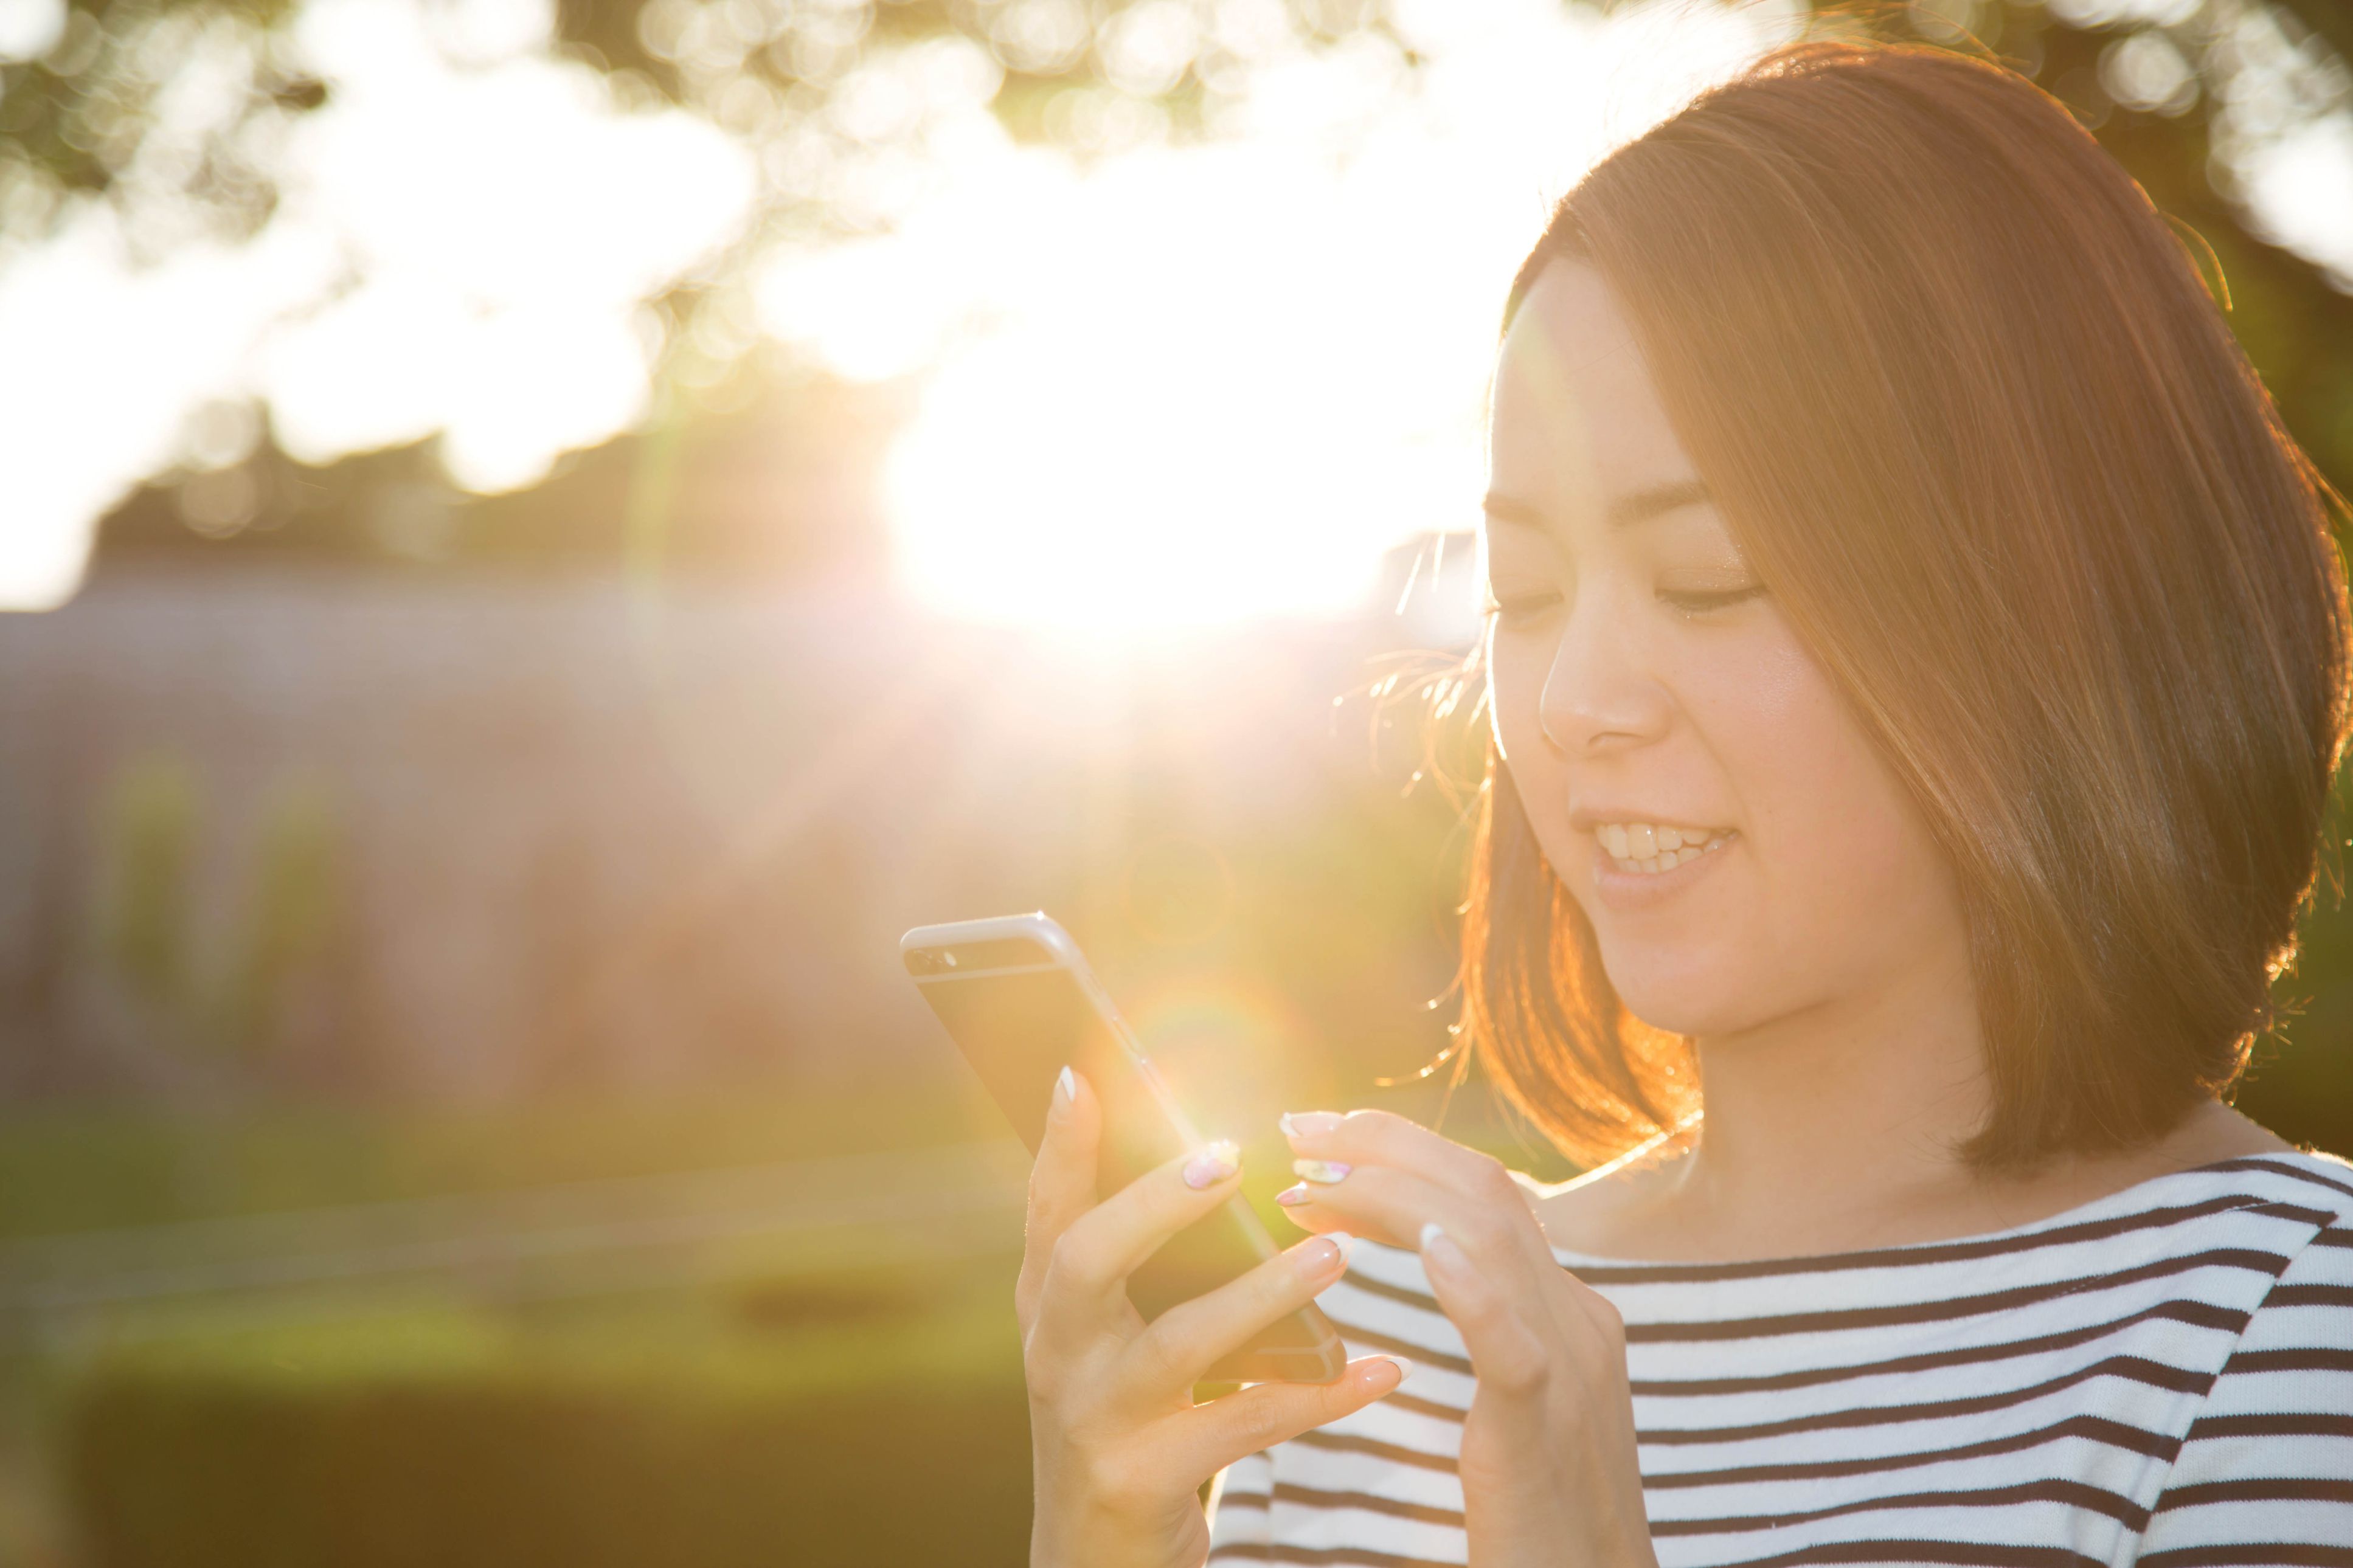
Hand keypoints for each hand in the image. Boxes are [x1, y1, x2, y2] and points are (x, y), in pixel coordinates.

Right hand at [1019, 1069, 1407, 1567]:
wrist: (1095, 1561)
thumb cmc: (1123, 1423)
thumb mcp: (1110, 1341)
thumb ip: (1138, 1264)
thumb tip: (1205, 1152)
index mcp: (1051, 1305)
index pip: (1047, 1207)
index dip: (1063, 1142)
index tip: (1085, 1072)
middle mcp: (1057, 1354)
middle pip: (1087, 1260)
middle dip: (1153, 1204)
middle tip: (1225, 1158)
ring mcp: (1094, 1420)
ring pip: (1176, 1345)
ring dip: (1260, 1294)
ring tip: (1334, 1255)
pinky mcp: (1140, 1480)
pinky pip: (1243, 1427)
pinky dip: (1318, 1396)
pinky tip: (1380, 1369)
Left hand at [1277, 1110, 1657, 1567]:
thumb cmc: (1545, 1514)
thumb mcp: (1527, 1399)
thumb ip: (1497, 1324)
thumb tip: (1434, 1255)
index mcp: (1567, 1310)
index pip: (1485, 1195)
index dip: (1405, 1151)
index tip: (1324, 1135)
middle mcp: (1578, 1319)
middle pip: (1484, 1191)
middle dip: (1387, 1145)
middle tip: (1297, 1128)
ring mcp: (1571, 1368)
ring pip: (1490, 1241)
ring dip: (1393, 1196)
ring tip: (1312, 1182)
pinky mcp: (1543, 1429)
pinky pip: (1514, 1344)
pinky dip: (1471, 1287)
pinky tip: (1426, 1251)